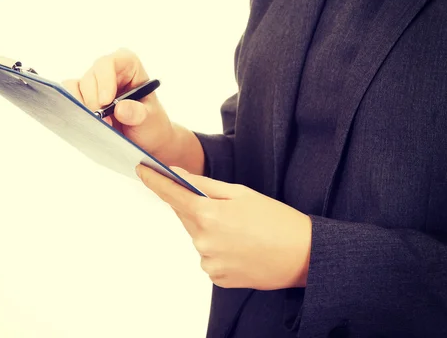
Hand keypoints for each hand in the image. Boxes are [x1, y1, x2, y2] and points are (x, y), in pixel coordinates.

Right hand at [64, 49, 203, 173]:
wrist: (144, 140)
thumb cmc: (151, 124)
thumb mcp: (150, 120)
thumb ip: (137, 114)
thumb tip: (120, 109)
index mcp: (128, 65)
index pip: (110, 63)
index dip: (105, 80)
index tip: (106, 102)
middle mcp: (108, 70)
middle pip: (91, 77)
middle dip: (94, 102)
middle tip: (104, 122)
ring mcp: (93, 84)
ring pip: (75, 88)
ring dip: (83, 108)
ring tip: (99, 125)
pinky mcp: (82, 97)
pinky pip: (68, 97)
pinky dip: (72, 110)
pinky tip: (84, 122)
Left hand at [136, 164, 311, 289]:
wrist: (304, 256)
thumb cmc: (277, 220)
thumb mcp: (241, 193)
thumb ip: (204, 185)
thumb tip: (177, 174)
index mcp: (208, 215)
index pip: (171, 194)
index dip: (154, 180)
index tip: (141, 170)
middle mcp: (203, 241)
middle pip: (185, 216)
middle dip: (197, 207)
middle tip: (226, 207)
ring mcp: (209, 261)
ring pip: (198, 237)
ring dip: (210, 229)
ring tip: (241, 230)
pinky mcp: (217, 277)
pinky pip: (209, 256)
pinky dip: (219, 248)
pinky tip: (241, 246)